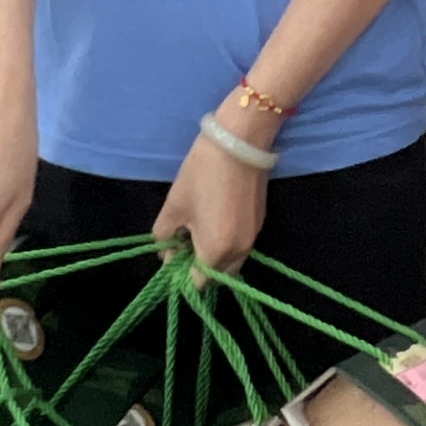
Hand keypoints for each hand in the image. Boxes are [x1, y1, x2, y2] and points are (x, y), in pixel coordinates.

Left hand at [152, 123, 270, 273]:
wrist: (239, 142)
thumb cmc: (201, 174)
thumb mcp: (174, 206)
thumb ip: (165, 237)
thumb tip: (168, 252)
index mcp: (216, 251)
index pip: (197, 283)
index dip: (181, 274)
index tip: (172, 253)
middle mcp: (239, 251)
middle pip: (217, 277)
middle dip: (198, 267)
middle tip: (183, 243)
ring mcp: (252, 237)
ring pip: (230, 262)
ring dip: (213, 256)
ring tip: (197, 230)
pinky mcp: (260, 223)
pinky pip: (240, 246)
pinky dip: (226, 243)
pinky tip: (214, 220)